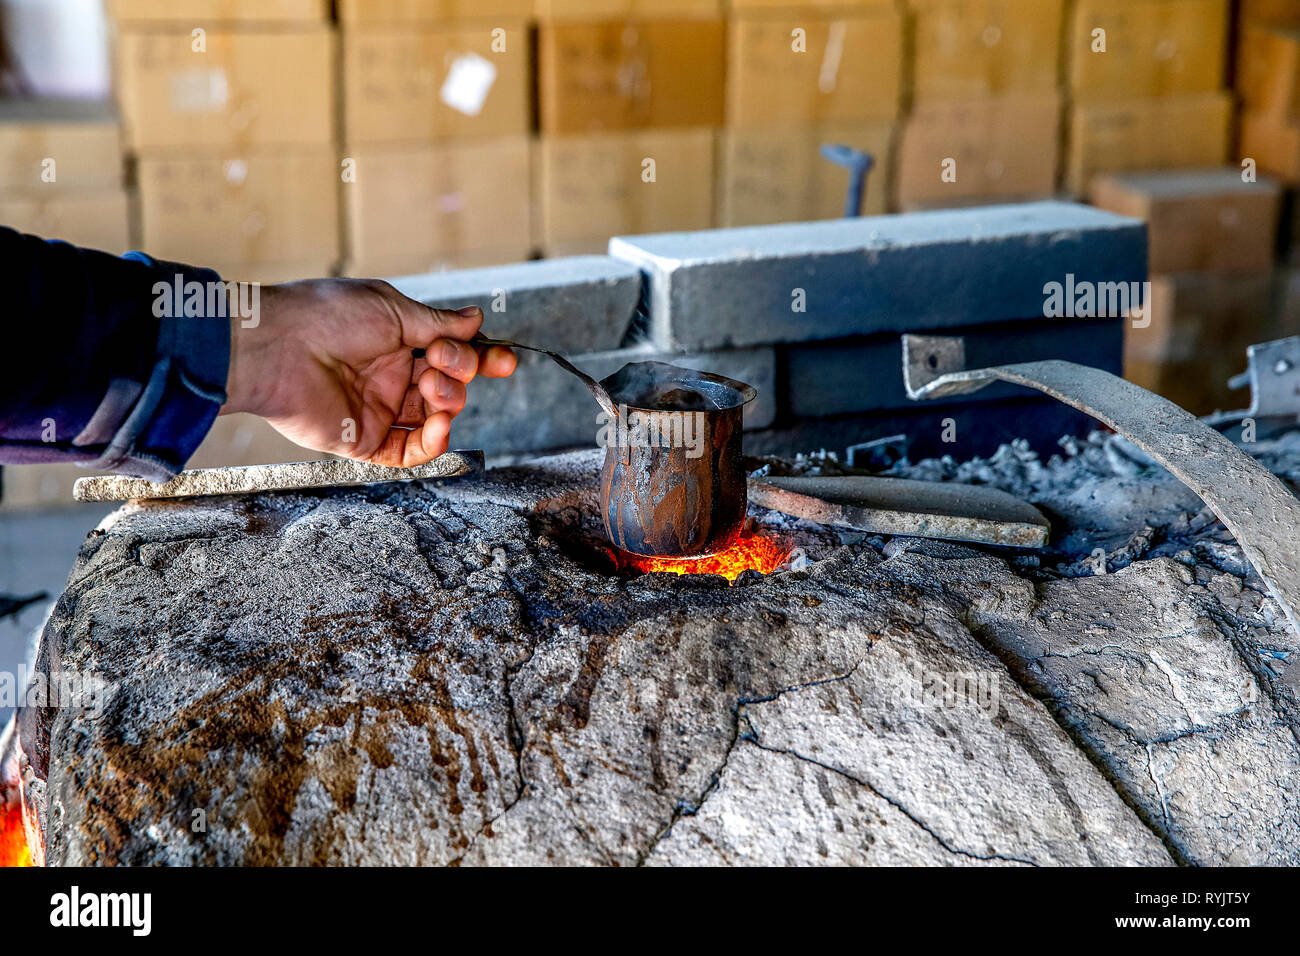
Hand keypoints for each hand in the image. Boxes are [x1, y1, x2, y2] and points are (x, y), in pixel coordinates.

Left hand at [221, 278, 515, 465]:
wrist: (278, 346)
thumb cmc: (327, 315)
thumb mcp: (392, 310)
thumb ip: (438, 323)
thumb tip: (476, 320)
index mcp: (397, 343)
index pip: (450, 356)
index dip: (480, 360)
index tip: (504, 362)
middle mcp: (390, 378)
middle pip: (450, 386)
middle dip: (460, 373)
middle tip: (444, 361)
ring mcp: (379, 410)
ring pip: (436, 418)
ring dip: (449, 403)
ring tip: (435, 389)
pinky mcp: (365, 441)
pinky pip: (411, 452)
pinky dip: (434, 442)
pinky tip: (440, 424)